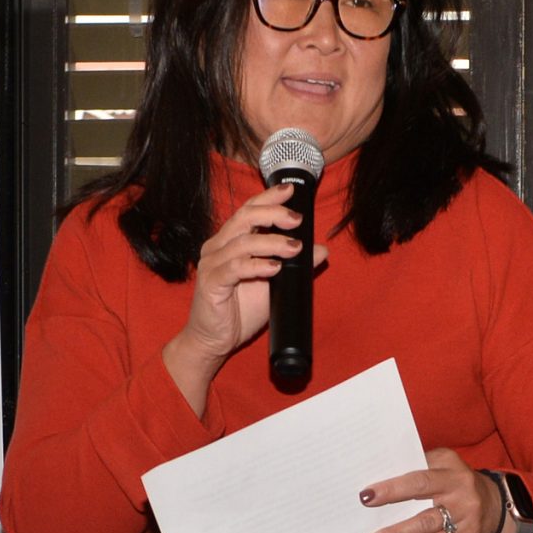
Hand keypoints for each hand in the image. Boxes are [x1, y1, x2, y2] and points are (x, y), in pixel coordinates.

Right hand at [162, 185, 330, 410]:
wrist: (214, 341)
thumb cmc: (239, 312)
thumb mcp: (275, 285)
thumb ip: (295, 265)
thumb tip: (321, 249)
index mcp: (229, 242)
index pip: (248, 211)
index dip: (268, 198)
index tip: (290, 191)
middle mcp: (217, 248)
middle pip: (243, 218)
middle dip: (272, 214)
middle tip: (296, 219)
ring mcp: (212, 264)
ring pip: (242, 243)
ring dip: (271, 243)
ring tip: (294, 249)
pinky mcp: (211, 283)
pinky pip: (234, 268)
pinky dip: (256, 266)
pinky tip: (274, 268)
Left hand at [362, 448, 505, 532]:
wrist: (495, 506)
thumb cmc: (455, 483)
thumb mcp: (442, 466)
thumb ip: (416, 467)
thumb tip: (379, 479)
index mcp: (449, 464)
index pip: (417, 474)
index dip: (392, 486)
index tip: (366, 495)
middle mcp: (460, 485)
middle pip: (422, 495)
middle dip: (392, 509)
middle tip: (369, 518)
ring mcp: (467, 511)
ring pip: (427, 525)